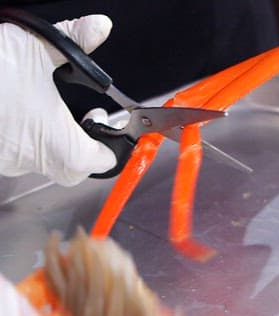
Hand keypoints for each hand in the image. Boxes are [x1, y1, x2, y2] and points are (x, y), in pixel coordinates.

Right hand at [0, 15, 116, 185]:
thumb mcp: (37, 47)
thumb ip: (75, 40)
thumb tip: (98, 27)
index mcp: (58, 145)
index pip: (100, 162)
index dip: (111, 145)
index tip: (108, 123)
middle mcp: (31, 161)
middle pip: (72, 168)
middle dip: (82, 146)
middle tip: (83, 119)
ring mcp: (5, 161)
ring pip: (41, 161)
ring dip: (50, 140)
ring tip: (46, 109)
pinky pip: (13, 152)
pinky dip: (21, 136)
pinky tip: (16, 111)